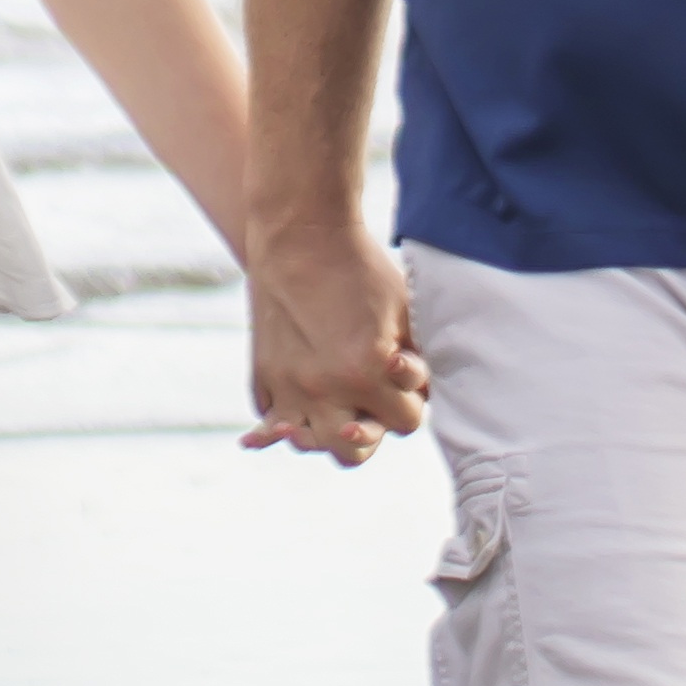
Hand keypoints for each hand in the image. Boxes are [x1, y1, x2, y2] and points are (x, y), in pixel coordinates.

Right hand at [245, 217, 427, 465]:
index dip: (410, 402)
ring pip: (308, 445)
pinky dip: (285, 418)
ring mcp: (288, 384)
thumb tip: (422, 395)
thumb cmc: (362, 270)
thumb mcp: (405, 313)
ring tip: (335, 409)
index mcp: (367, 373)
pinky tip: (297, 404)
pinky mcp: (262, 373)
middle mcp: (323, 388)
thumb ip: (417, 362)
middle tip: (371, 403)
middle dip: (371, 431)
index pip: (407, 423)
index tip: (402, 379)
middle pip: (354, 454)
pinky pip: (271, 420)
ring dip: (326, 432)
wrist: (302, 232)